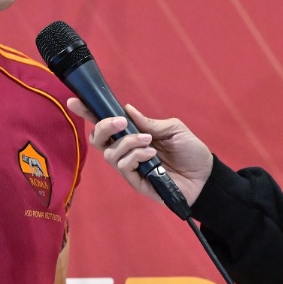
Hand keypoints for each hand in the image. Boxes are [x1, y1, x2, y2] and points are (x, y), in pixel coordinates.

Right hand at [66, 101, 212, 206]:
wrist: (206, 176)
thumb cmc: (191, 151)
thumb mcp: (172, 129)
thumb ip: (148, 122)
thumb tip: (126, 110)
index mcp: (134, 136)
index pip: (106, 125)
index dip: (89, 113)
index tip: (75, 101)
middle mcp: (128, 151)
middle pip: (98, 140)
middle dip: (103, 127)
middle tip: (120, 122)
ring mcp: (131, 168)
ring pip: (109, 154)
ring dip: (127, 142)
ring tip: (148, 140)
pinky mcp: (137, 182)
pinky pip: (124, 167)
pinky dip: (135, 156)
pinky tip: (151, 153)